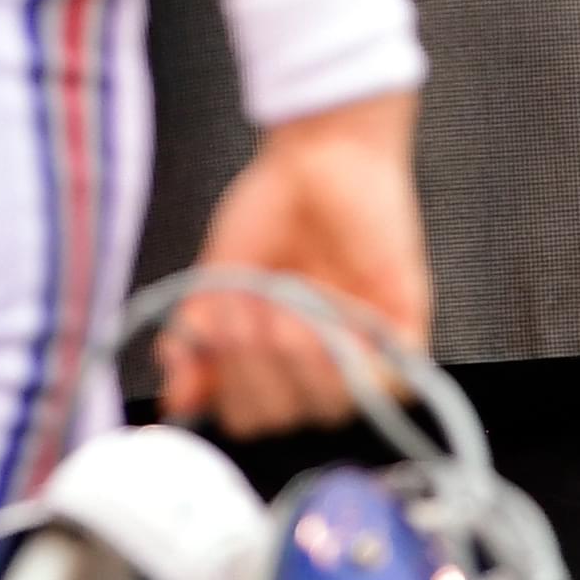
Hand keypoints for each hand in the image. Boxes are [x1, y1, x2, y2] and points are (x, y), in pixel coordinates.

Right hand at [159, 94, 429, 436]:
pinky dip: (347, 347)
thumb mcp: (215, 279)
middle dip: (254, 362)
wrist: (320, 160)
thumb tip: (175, 401)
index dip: (228, 384)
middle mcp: (313, 369)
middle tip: (250, 304)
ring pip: (329, 406)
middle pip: (282, 419)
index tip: (217, 333)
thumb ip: (195, 343)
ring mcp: (360, 357)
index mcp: (267, 362)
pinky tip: (331, 303)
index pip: (247, 419)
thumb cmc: (269, 212)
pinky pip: (381, 383)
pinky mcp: (403, 337)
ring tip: (289, 293)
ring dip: (297, 350)